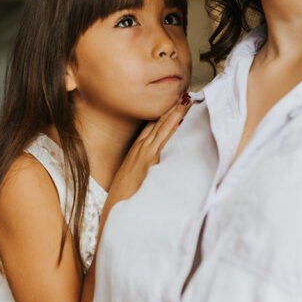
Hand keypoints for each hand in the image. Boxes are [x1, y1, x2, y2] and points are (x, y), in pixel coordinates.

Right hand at [105, 95, 192, 210]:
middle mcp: (139, 148)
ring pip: (161, 126)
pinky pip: (162, 138)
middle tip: (183, 94)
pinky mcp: (148, 159)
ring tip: (185, 99)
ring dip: (173, 112)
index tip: (173, 103)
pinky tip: (179, 118)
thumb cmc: (124, 196)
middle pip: (156, 122)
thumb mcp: (133, 178)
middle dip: (170, 108)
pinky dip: (170, 126)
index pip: (151, 127)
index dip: (162, 114)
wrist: (116, 207)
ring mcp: (143, 152)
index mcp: (135, 151)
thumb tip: (155, 168)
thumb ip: (144, 170)